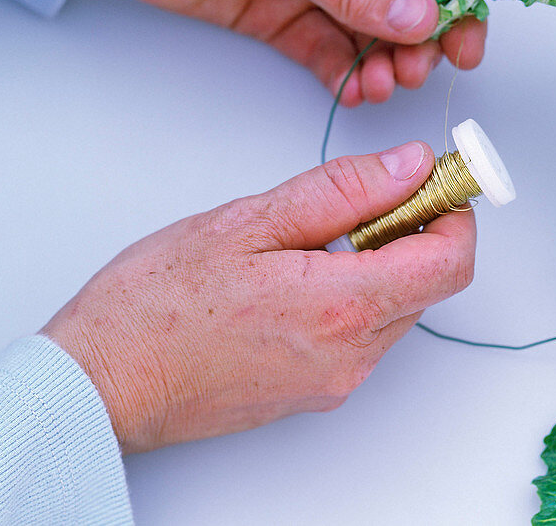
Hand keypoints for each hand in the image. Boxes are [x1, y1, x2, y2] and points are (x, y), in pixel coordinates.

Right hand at [42, 141, 474, 452]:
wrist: (103, 383)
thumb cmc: (154, 306)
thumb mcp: (249, 223)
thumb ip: (343, 191)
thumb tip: (410, 166)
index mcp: (342, 308)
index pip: (450, 260)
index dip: (452, 210)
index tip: (434, 178)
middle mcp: (352, 355)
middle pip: (429, 281)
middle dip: (412, 228)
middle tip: (360, 196)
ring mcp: (337, 380)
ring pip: (396, 306)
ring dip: (378, 260)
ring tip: (309, 239)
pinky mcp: (318, 391)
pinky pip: (363, 332)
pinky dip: (353, 292)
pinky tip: (296, 275)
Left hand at [84, 0, 485, 105]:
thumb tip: (422, 16)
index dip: (450, 0)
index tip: (463, 46)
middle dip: (417, 39)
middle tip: (415, 73)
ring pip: (368, 29)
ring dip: (382, 61)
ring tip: (379, 86)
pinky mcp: (279, 12)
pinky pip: (326, 47)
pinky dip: (343, 71)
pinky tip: (352, 90)